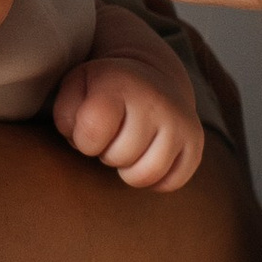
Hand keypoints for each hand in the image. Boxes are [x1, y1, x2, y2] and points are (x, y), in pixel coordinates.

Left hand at [52, 53, 204, 192]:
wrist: (149, 78)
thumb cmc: (104, 90)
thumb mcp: (76, 87)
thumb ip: (66, 112)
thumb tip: (80, 138)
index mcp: (121, 83)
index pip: (92, 132)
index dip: (82, 139)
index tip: (88, 127)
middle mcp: (156, 101)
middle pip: (119, 157)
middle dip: (106, 152)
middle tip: (111, 135)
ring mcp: (180, 122)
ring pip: (145, 175)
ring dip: (128, 169)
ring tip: (127, 147)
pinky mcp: (196, 142)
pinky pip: (171, 183)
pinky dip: (154, 180)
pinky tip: (146, 157)